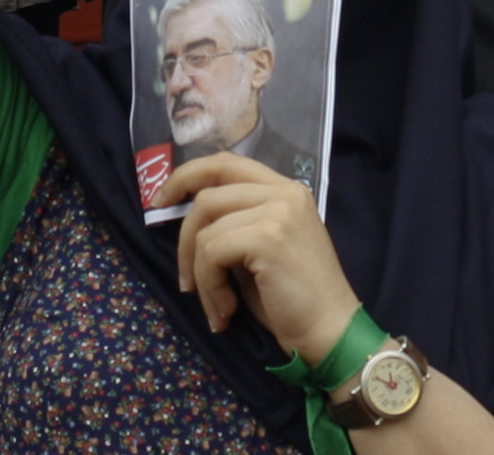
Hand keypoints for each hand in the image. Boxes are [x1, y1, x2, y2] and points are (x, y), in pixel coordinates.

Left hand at [161, 154, 361, 363]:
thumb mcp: (262, 251)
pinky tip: (226, 311)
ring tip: (216, 307)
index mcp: (286, 190)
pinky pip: (211, 253)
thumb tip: (190, 226)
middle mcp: (283, 192)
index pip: (227, 163)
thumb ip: (236, 226)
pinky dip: (209, 286)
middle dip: (183, 236)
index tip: (162, 200)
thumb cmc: (296, 300)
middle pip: (209, 193)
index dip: (188, 175)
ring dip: (199, 275)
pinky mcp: (268, 236)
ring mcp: (277, 210)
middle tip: (183, 279)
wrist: (330, 331)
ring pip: (205, 229)